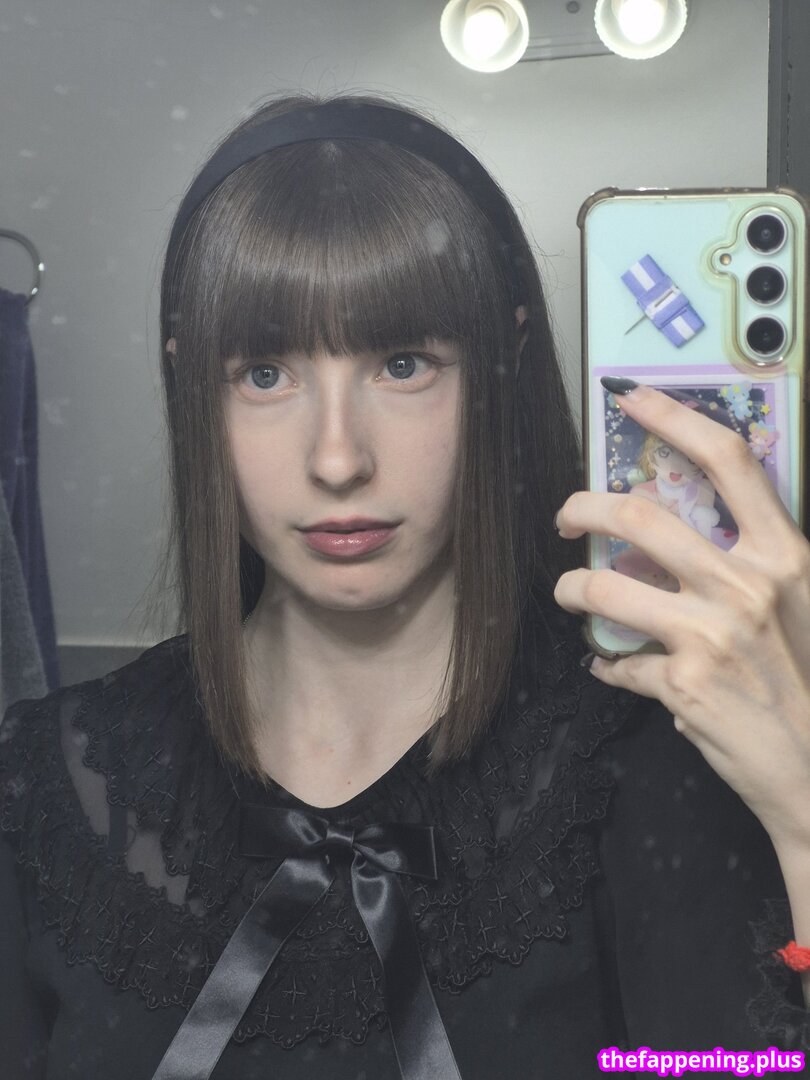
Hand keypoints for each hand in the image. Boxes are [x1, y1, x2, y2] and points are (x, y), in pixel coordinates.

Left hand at [553, 380, 809, 851]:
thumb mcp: (798, 602)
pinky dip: (607, 664)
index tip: (632, 400)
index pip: (729, 461)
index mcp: (783, 555)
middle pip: (639, 517)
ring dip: (572, 590)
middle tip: (566, 516)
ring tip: (571, 595)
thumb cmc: (806, 680)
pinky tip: (611, 668)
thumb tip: (683, 525)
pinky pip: (617, 662)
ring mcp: (712, 634)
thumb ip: (749, 560)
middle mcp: (747, 586)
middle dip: (583, 507)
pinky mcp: (682, 683)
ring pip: (604, 589)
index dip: (675, 418)